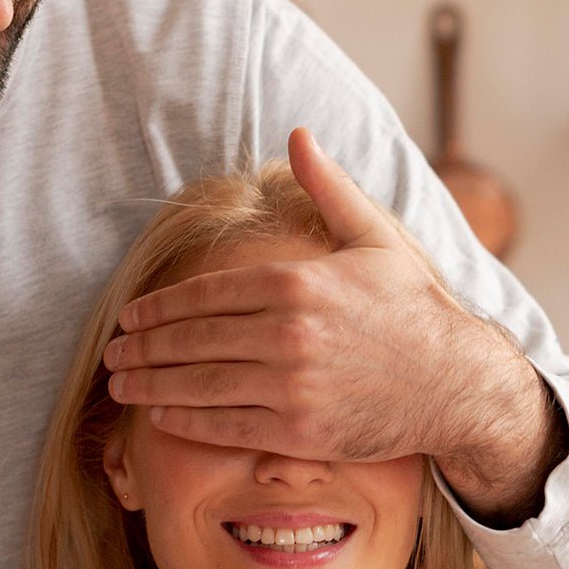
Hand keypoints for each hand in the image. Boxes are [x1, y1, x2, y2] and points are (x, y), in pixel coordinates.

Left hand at [108, 128, 563, 525]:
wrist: (455, 383)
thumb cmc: (413, 310)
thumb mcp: (374, 239)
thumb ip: (328, 189)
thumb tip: (297, 136)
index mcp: (297, 281)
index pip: (206, 293)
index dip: (160, 308)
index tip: (131, 316)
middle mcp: (288, 333)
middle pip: (192, 339)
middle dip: (144, 347)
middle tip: (112, 353)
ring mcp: (292, 385)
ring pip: (199, 384)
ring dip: (150, 384)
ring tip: (122, 384)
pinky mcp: (299, 432)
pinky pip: (225, 426)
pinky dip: (185, 421)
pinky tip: (159, 415)